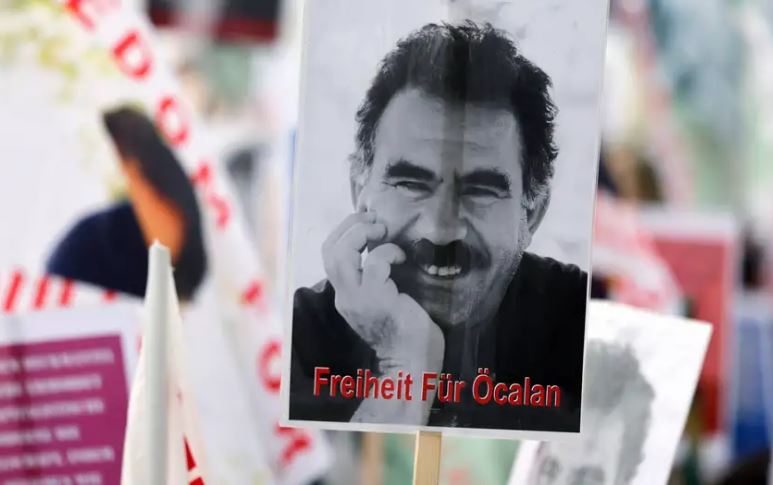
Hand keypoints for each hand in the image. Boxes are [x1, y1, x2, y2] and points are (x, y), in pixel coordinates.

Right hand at [322, 212, 443, 374]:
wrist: (413, 363)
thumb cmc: (406, 331)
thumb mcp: (383, 299)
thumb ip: (375, 278)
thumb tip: (382, 245)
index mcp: (345, 294)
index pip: (330, 254)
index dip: (345, 231)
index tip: (368, 221)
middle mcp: (344, 296)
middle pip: (329, 250)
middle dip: (350, 226)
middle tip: (375, 220)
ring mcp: (357, 299)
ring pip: (341, 254)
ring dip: (360, 232)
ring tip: (381, 229)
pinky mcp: (376, 299)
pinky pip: (376, 263)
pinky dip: (389, 252)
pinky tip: (402, 257)